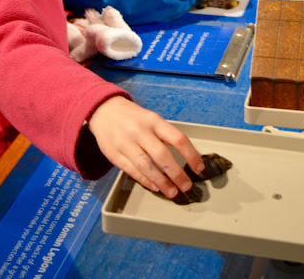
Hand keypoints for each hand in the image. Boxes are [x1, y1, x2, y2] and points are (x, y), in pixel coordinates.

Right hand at [88, 96, 203, 198]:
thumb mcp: (151, 119)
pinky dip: (145, 181)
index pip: (177, 138)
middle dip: (177, 174)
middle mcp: (140, 131)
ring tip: (172, 192)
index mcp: (153, 121)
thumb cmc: (133, 117)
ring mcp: (125, 143)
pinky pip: (132, 171)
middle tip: (187, 186)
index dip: (191, 155)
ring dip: (162, 182)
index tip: (199, 167)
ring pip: (146, 166)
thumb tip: (184, 159)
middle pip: (162, 156)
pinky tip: (155, 187)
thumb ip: (164, 136)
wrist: (104, 110)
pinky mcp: (114, 154)